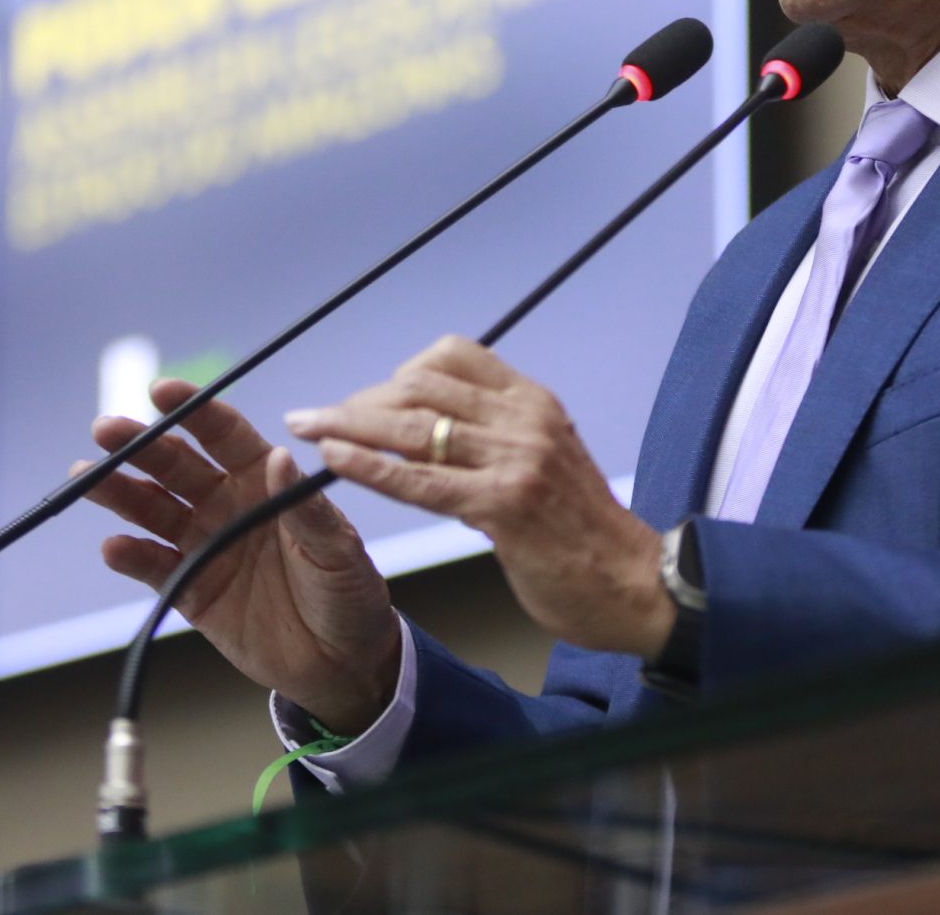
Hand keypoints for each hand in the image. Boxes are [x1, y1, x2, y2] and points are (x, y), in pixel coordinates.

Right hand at [83, 379, 401, 734]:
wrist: (341, 661)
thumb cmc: (348, 591)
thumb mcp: (338, 548)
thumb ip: (305, 508)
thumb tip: (279, 457)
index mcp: (264, 479)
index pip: (223, 435)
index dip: (192, 410)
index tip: (160, 390)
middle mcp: (227, 504)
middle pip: (176, 466)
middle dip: (140, 445)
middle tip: (105, 429)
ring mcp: (205, 544)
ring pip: (153, 509)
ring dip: (120, 492)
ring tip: (87, 478)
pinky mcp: (190, 589)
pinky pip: (154, 566)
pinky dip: (131, 556)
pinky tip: (113, 545)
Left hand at [284, 337, 673, 659]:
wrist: (633, 584)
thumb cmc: (583, 533)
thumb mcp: (544, 463)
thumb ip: (494, 440)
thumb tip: (430, 432)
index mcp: (534, 402)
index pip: (453, 354)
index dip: (400, 372)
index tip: (372, 400)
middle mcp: (525, 419)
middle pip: (422, 386)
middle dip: (361, 399)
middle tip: (322, 420)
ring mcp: (517, 460)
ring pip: (413, 427)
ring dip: (348, 423)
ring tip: (305, 425)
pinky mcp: (504, 506)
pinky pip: (421, 480)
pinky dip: (370, 465)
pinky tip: (334, 459)